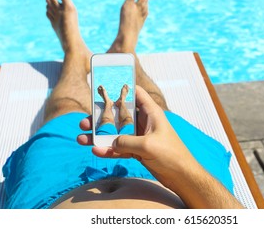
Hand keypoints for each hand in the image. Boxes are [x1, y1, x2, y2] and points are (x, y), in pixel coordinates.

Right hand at [77, 85, 198, 188]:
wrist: (181, 176)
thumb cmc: (171, 155)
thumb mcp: (147, 145)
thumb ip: (126, 141)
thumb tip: (110, 142)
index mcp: (151, 112)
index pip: (135, 93)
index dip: (121, 88)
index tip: (103, 87)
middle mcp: (144, 122)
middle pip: (119, 114)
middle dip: (101, 118)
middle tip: (85, 122)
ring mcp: (139, 136)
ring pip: (115, 132)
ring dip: (99, 135)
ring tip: (81, 139)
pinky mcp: (137, 150)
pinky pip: (118, 147)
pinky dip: (107, 150)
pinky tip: (96, 151)